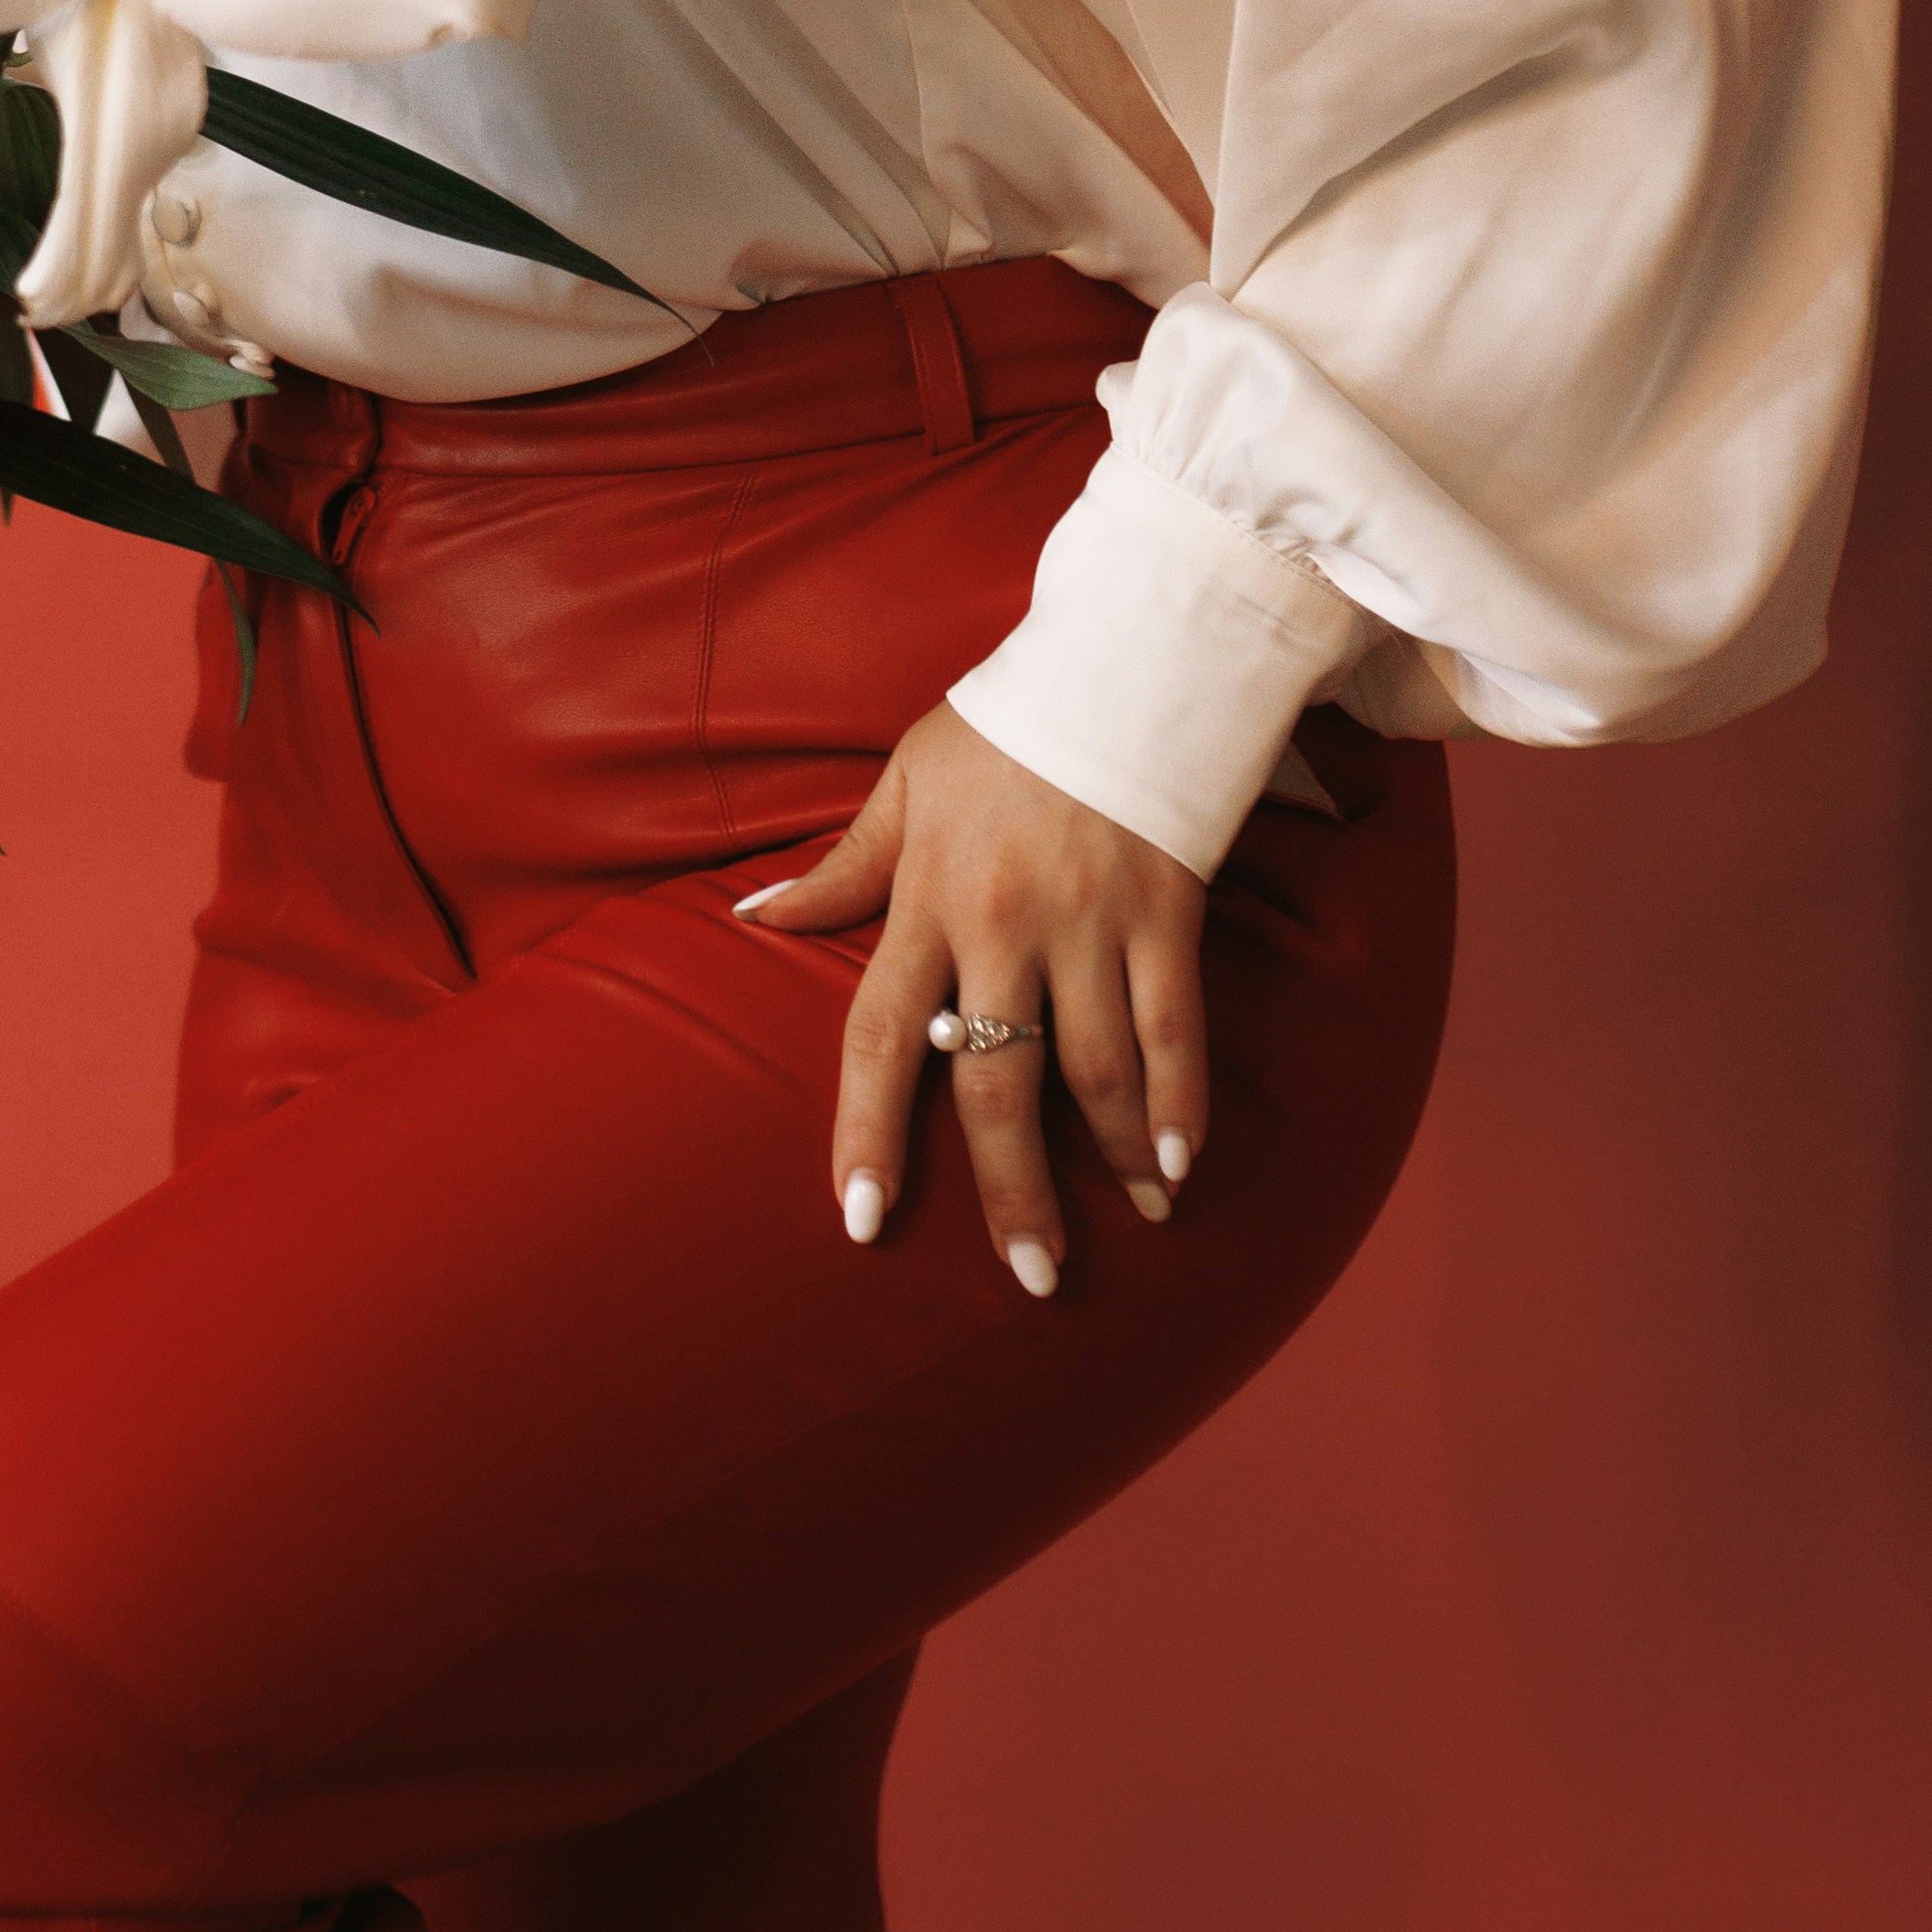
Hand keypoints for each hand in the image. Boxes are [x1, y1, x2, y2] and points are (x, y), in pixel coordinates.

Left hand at [733, 700, 1206, 1298]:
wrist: (1127, 652)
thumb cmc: (1005, 720)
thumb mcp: (905, 783)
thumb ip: (840, 869)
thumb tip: (750, 919)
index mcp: (926, 898)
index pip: (882, 1037)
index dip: (869, 1132)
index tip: (862, 1221)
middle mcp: (1001, 924)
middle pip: (997, 1084)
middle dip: (1013, 1193)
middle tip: (1034, 1279)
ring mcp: (1089, 921)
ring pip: (1094, 1071)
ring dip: (1112, 1160)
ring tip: (1133, 1222)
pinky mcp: (1166, 910)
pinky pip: (1174, 1028)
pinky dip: (1181, 1102)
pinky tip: (1180, 1162)